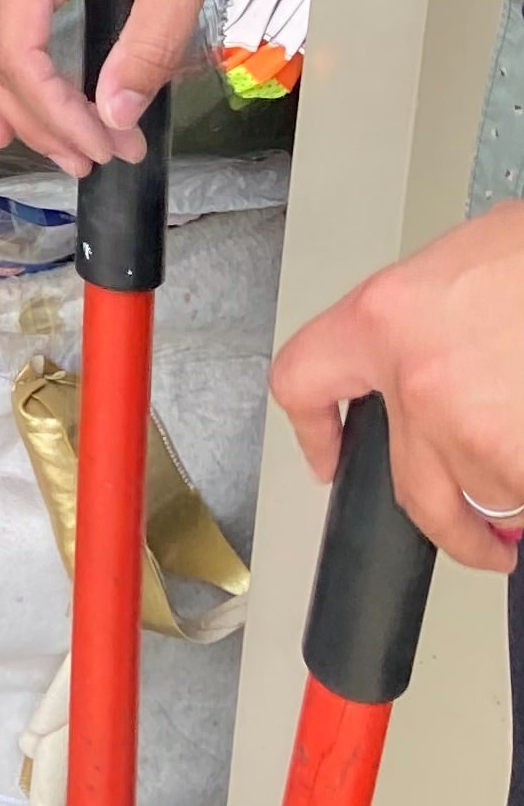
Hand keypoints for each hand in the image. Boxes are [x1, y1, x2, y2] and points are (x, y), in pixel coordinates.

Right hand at [0, 0, 351, 171]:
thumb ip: (146, 50)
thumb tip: (113, 117)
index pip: (17, 50)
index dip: (52, 112)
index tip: (100, 149)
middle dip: (40, 118)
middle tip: (91, 163)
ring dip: (30, 101)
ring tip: (65, 152)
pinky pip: (13, 20)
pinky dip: (23, 69)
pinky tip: (26, 107)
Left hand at [273, 205, 523, 573]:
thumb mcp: (457, 268)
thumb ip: (425, 324)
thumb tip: (433, 353)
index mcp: (385, 319)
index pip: (303, 380)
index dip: (313, 430)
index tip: (329, 457)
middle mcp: (417, 382)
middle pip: (414, 491)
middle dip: (450, 525)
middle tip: (476, 537)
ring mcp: (471, 429)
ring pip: (488, 494)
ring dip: (514, 483)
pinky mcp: (517, 460)